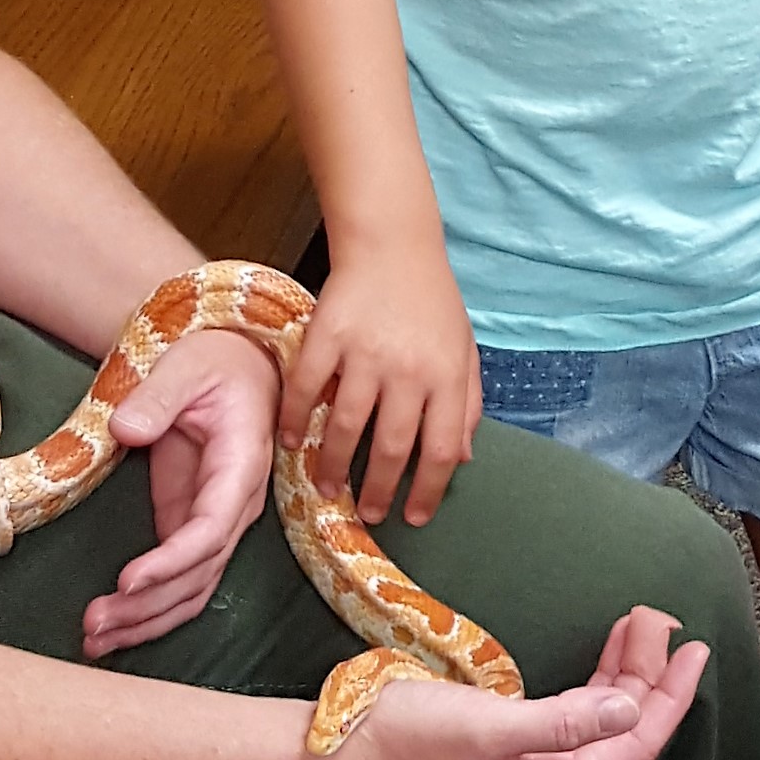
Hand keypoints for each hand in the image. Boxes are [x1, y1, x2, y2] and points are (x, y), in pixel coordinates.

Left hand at [82, 329, 280, 656]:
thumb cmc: (216, 360)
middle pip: (198, 574)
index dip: (172, 561)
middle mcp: (235, 506)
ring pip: (190, 590)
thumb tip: (125, 431)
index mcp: (239, 466)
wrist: (240, 363)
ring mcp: (215, 521)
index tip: (128, 580)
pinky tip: (113, 629)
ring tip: (93, 641)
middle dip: (147, 606)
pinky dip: (149, 609)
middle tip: (93, 624)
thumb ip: (158, 395)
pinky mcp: (191, 525)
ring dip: (145, 621)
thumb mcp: (186, 364)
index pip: (210, 528)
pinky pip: (179, 581)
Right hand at [276, 233, 482, 530]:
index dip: (428, 490)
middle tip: (369, 514)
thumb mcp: (465, 351)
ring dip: (335, 466)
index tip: (414, 516)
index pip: (442, 449)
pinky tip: (292, 442)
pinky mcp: (327, 335)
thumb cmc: (432, 301)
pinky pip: (306, 388)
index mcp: (447, 375)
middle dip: (380, 491)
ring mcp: (365, 352)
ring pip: (346, 426)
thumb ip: (466, 404)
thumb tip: (461, 459)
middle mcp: (409, 369)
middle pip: (393, 447)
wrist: (394, 244)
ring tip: (330, 489)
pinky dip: (296, 420)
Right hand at [308, 600, 707, 759]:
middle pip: (614, 729)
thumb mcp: (487, 726)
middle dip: (644, 675)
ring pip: (587, 721)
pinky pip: (561, 717)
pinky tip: (586, 664)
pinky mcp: (492, 754)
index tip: (696, 649)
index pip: (633, 744)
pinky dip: (583, 687)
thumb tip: (628, 715)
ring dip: (615, 676)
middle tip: (655, 618)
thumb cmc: (402, 737)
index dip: (671, 698)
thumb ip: (561, 721)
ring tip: (632, 625)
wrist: (328, 756)